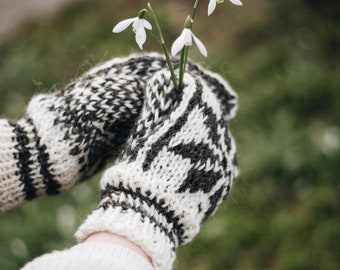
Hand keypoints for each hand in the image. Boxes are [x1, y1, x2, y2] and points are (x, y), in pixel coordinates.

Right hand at [76, 66, 237, 269]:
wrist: (153, 209)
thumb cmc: (142, 163)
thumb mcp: (144, 126)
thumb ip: (158, 99)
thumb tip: (164, 78)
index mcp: (197, 112)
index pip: (194, 91)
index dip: (183, 92)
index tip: (175, 95)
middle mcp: (218, 130)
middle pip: (208, 115)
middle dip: (193, 119)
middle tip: (174, 131)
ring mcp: (225, 156)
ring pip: (216, 139)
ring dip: (202, 142)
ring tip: (179, 157)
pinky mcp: (227, 179)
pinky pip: (220, 162)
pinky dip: (207, 162)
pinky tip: (189, 171)